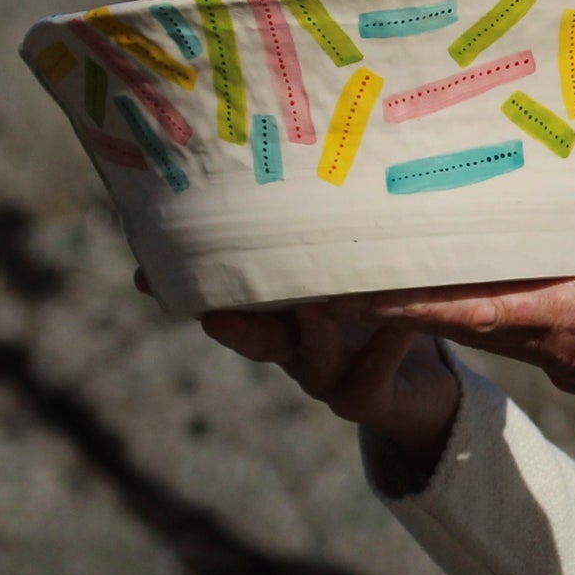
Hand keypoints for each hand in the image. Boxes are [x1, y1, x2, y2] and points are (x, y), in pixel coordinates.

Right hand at [138, 267, 463, 481]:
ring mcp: (328, 380)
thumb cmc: (387, 319)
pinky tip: (400, 323)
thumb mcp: (358, 280)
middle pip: (256, 336)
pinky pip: (372, 375)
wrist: (428, 393)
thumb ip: (332, 249)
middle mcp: (296, 351)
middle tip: (207, 307)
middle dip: (230, 321)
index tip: (146, 272)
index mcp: (285, 319)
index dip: (193, 287)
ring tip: (314, 303)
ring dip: (311, 330)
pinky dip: (386, 346)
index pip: (230, 300)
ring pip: (312, 357)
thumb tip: (317, 174)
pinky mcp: (368, 400)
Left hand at [337, 131, 574, 457]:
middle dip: (414, 304)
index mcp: (562, 318)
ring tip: (415, 275)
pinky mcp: (571, 369)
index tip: (366, 293)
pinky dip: (489, 313)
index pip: (472, 311)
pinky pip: (516, 337)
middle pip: (462, 325)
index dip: (416, 303)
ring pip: (486, 332)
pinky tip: (493, 286)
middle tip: (368, 275)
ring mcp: (555, 363)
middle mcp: (545, 346)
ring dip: (448, 309)